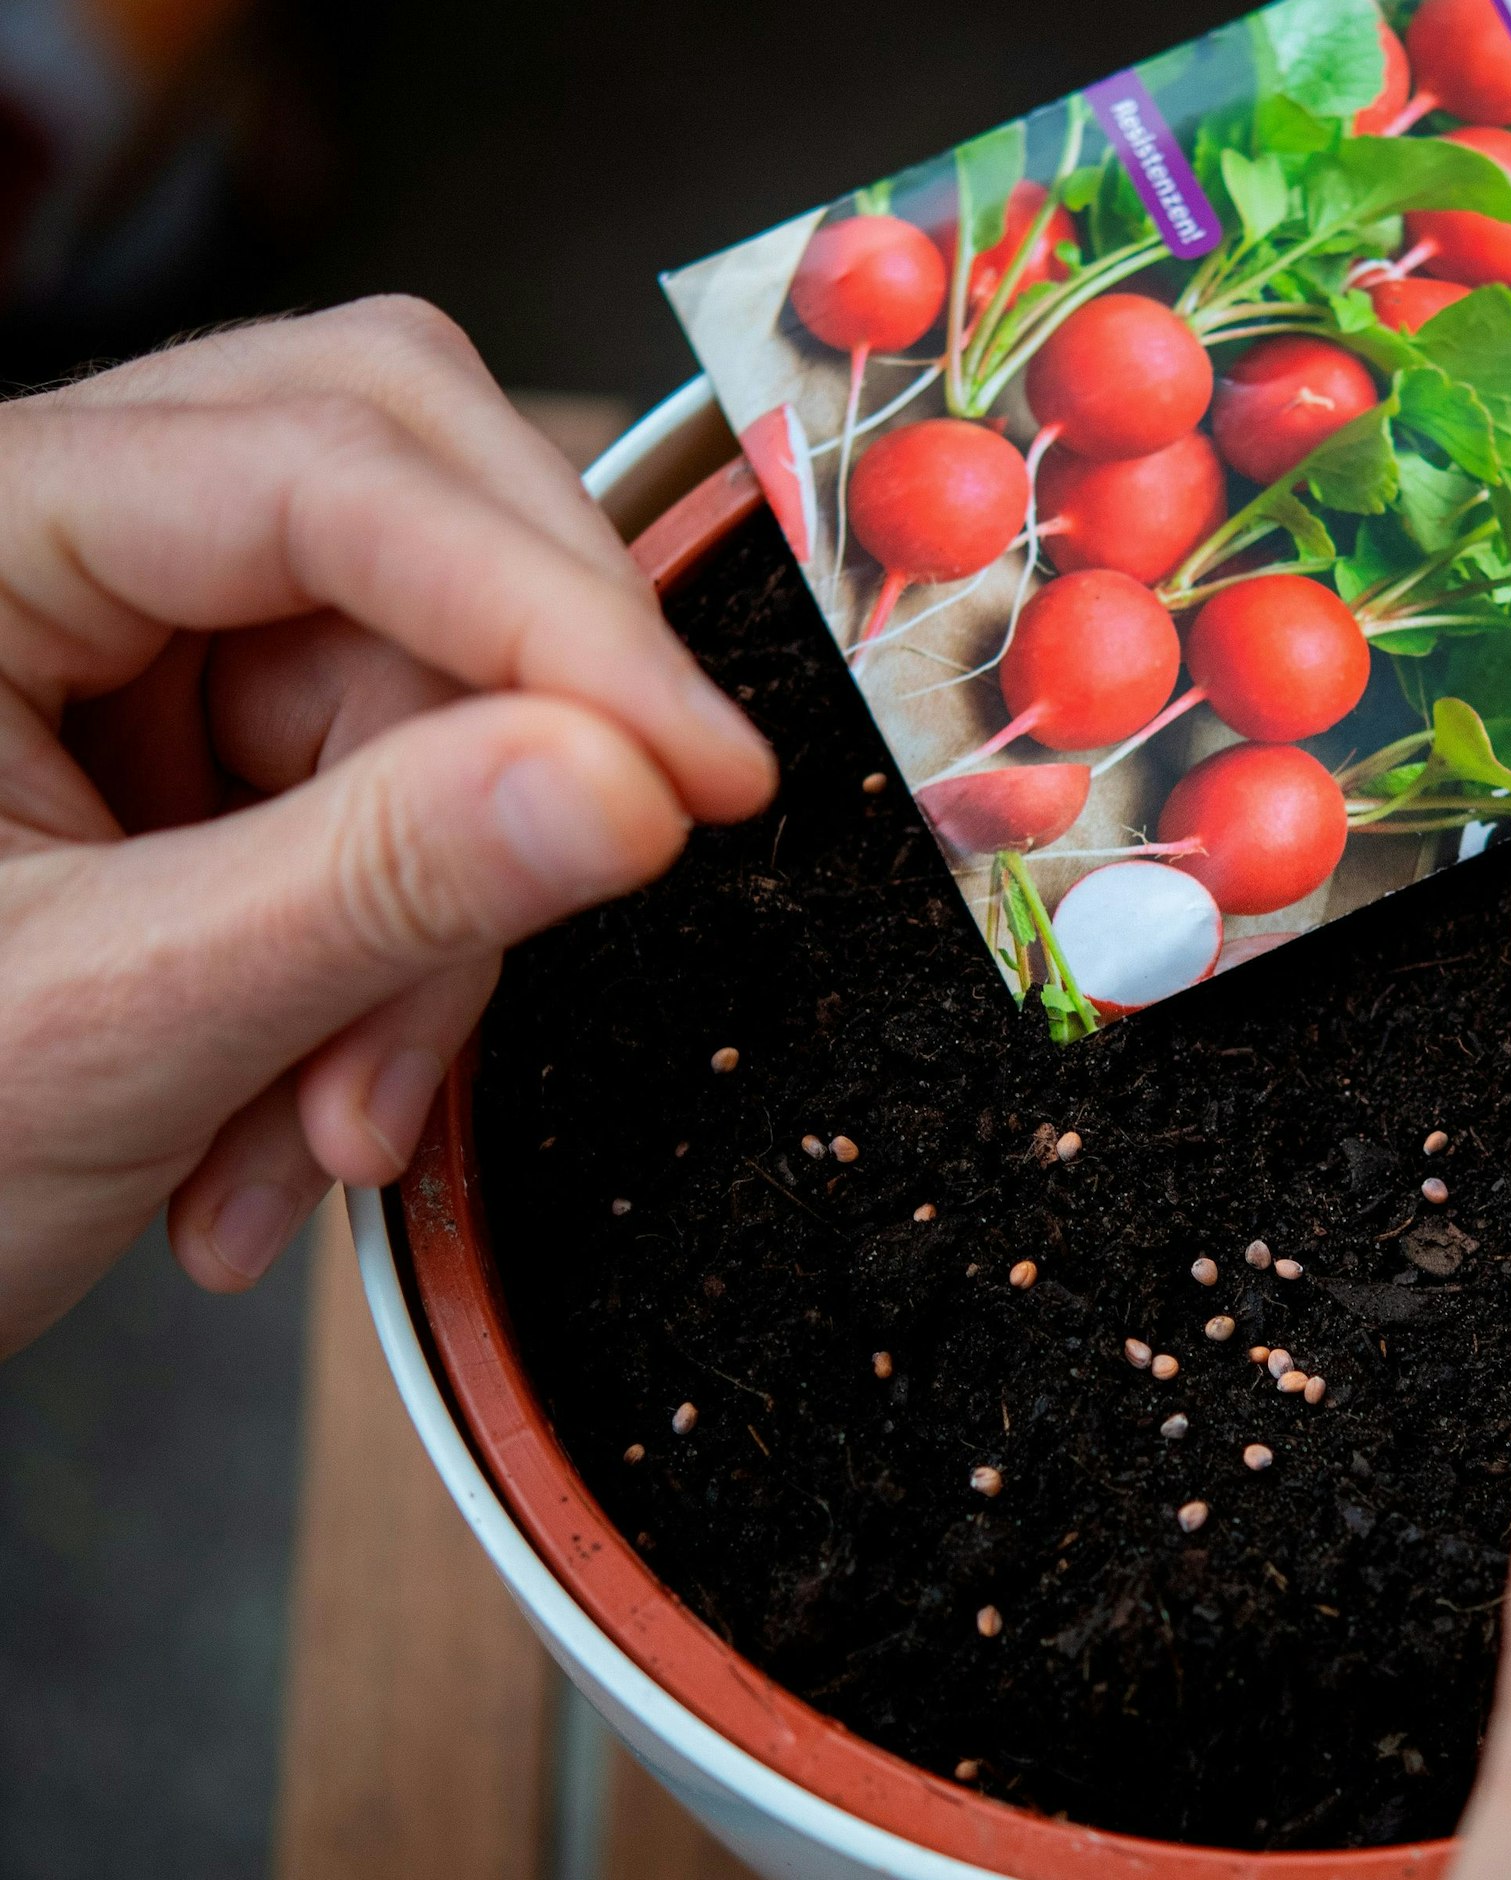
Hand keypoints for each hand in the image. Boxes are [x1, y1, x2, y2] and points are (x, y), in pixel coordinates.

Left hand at [0, 298, 774, 1355]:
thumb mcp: (113, 1019)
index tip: (703, 766)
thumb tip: (631, 783)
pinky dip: (401, 968)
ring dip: (433, 933)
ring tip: (330, 1126)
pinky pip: (405, 793)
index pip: (323, 474)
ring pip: (429, 687)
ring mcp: (141, 639)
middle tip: (605, 861)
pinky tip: (300, 1109)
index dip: (551, 615)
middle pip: (404, 504)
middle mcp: (64, 536)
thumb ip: (379, 886)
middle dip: (509, 734)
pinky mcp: (211, 741)